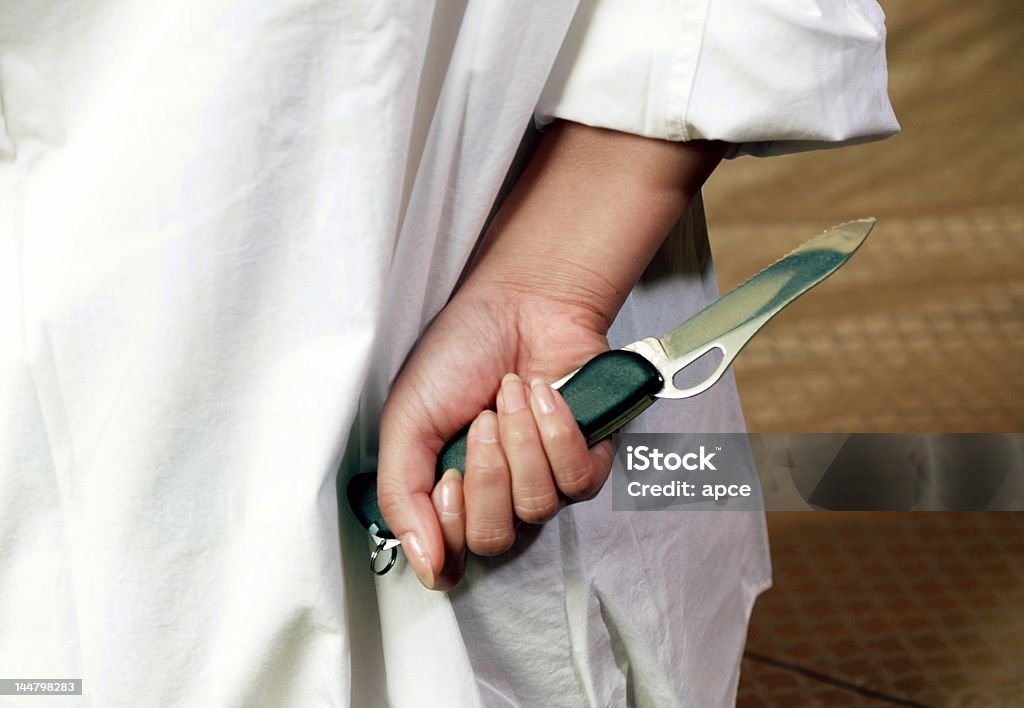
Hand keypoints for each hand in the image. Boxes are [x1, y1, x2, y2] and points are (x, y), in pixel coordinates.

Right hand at [377, 280, 613, 589]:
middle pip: (494, 539)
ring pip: (537, 507)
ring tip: (510, 396)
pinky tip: (544, 395)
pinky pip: (578, 480)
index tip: (448, 478)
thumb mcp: (407, 420)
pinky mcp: (589, 460)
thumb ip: (403, 494)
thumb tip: (425, 567)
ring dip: (522, 443)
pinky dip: (558, 433)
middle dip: (487, 474)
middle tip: (481, 421)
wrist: (516, 302)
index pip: (451, 559)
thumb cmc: (459, 355)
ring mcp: (545, 481)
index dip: (450, 527)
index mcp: (449, 491)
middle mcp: (497, 496)